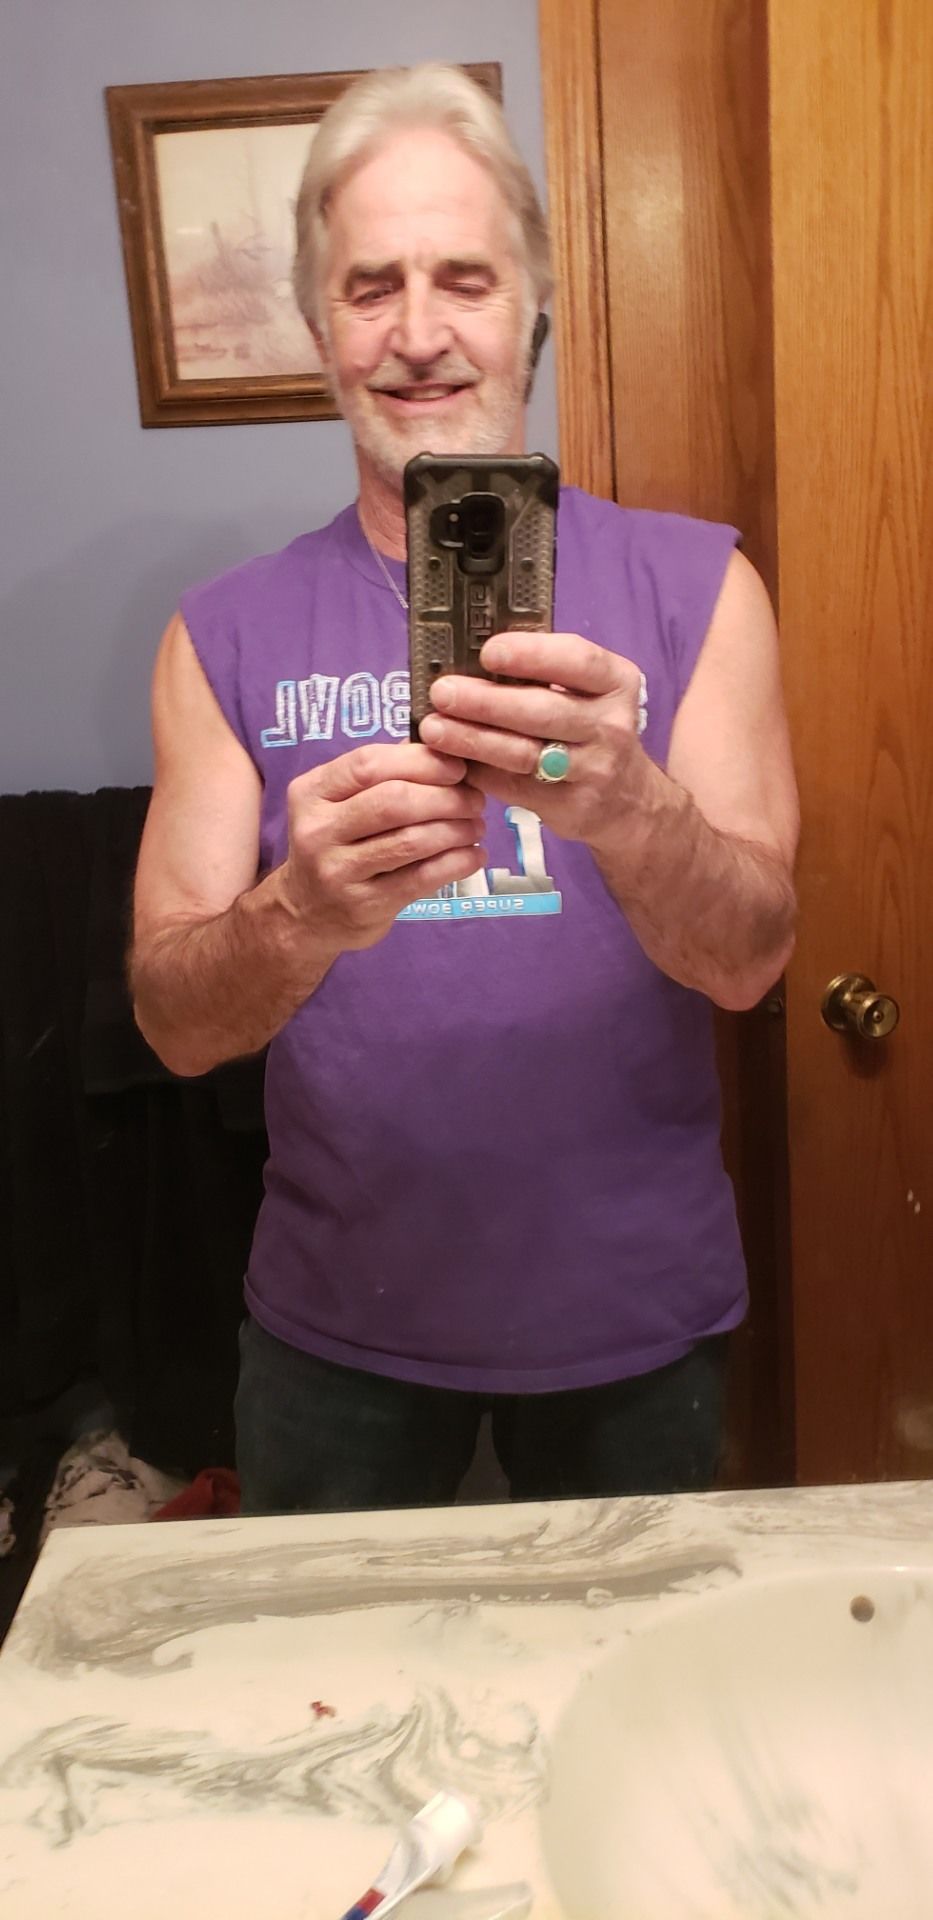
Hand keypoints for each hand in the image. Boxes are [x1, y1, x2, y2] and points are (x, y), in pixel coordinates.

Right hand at [278, 744, 486, 949]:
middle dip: (446, 797)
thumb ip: (384, 773)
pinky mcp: (364, 905)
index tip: (457, 768)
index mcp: (312, 792)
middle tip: (474, 801)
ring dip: (456, 830)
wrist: (307, 914)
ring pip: (411, 841)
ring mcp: (338, 871)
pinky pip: (420, 878)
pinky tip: (473, 856)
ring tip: (476, 827)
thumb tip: (441, 749)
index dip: (421, 761)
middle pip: (394, 801)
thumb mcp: (341, 804)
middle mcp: (318, 830)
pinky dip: (456, 863)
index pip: (369, 763)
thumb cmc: (336, 846)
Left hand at [417, 632, 646, 846]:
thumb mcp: (587, 693)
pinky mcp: (571, 807)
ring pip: (524, 753)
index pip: (576, 661)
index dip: (530, 654)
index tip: (488, 652)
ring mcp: (594, 770)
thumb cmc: (591, 729)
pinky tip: (452, 761)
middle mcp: (611, 725)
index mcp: (616, 682)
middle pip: (541, 711)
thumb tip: (472, 658)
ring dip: (473, 739)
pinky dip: (480, 773)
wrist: (628, 800)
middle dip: (486, 701)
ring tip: (434, 729)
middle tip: (443, 693)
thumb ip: (545, 673)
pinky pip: (515, 786)